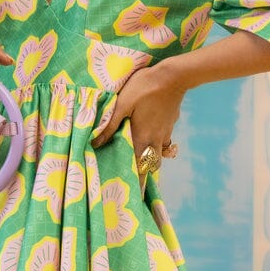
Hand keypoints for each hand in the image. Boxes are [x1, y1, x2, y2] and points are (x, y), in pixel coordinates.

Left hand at [91, 62, 183, 176]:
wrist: (173, 76)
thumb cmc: (144, 87)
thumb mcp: (122, 104)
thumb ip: (110, 125)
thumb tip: (96, 143)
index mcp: (142, 138)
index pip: (139, 168)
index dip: (136, 183)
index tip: (132, 194)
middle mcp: (155, 140)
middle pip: (151, 166)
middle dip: (143, 173)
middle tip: (134, 177)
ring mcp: (165, 133)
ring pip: (159, 154)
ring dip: (150, 158)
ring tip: (141, 156)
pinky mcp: (171, 124)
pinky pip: (164, 141)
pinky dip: (157, 143)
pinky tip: (151, 134)